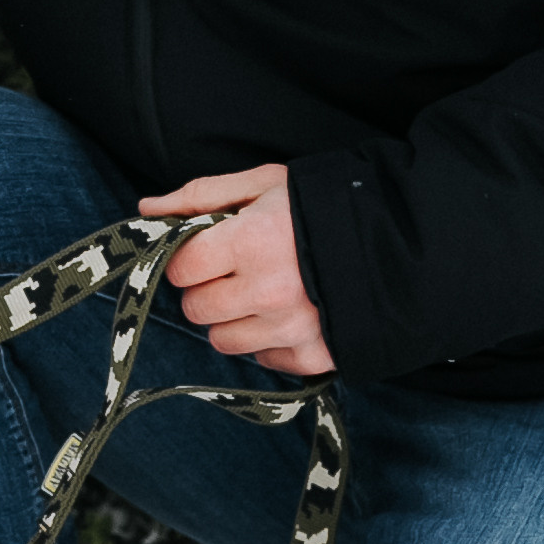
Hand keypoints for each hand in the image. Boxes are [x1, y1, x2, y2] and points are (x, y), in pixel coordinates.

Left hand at [139, 162, 332, 378]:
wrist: (397, 239)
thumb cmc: (322, 205)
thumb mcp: (263, 183)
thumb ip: (201, 196)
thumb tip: (147, 209)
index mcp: (252, 242)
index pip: (182, 269)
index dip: (188, 259)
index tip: (206, 250)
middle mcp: (270, 291)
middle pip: (197, 309)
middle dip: (206, 289)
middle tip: (233, 270)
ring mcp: (292, 329)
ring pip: (224, 341)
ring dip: (232, 319)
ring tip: (260, 292)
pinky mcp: (314, 356)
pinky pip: (263, 360)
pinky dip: (268, 341)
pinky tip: (288, 312)